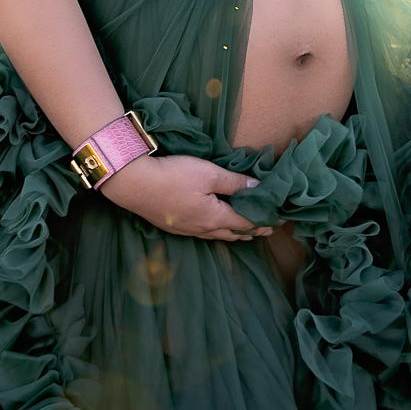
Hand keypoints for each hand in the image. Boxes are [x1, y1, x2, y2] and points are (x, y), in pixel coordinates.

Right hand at [97, 153, 275, 241]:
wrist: (134, 184)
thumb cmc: (174, 176)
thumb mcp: (209, 174)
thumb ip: (235, 183)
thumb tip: (259, 189)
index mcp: (214, 218)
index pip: (245, 222)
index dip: (262, 221)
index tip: (277, 222)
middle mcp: (202, 229)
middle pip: (232, 233)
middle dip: (250, 231)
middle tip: (265, 231)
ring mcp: (185, 230)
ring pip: (215, 235)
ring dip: (232, 234)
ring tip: (242, 233)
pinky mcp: (172, 226)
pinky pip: (201, 233)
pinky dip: (214, 232)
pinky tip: (211, 228)